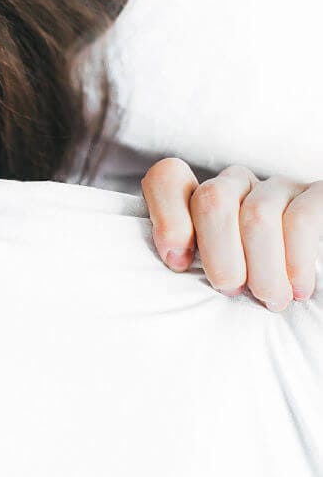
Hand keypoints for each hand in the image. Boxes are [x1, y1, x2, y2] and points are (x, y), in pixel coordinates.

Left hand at [141, 158, 322, 310]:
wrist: (305, 283)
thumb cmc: (251, 284)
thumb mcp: (212, 272)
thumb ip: (186, 258)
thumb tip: (174, 260)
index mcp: (200, 197)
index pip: (167, 177)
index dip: (167, 217)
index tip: (179, 263)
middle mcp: (237, 184)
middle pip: (212, 199)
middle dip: (218, 254)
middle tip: (231, 289)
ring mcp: (278, 187)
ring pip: (256, 216)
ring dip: (261, 268)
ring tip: (270, 299)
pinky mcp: (318, 195)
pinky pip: (300, 221)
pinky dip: (296, 261)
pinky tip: (298, 288)